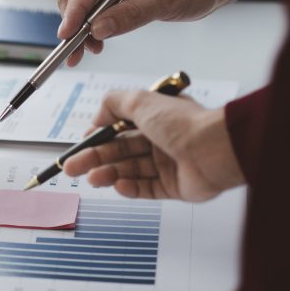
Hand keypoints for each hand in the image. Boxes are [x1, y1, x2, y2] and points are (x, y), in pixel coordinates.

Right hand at [55, 0, 262, 65]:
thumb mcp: (166, 0)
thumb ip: (130, 15)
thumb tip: (97, 29)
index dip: (75, 10)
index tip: (66, 34)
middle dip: (74, 23)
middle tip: (75, 52)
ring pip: (84, 2)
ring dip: (82, 28)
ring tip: (89, 51)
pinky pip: (96, 7)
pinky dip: (93, 26)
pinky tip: (99, 42)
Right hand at [62, 90, 243, 200]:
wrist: (216, 151)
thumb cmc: (185, 124)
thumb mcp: (142, 101)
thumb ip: (115, 103)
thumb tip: (98, 115)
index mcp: (157, 117)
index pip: (120, 127)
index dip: (99, 136)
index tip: (81, 144)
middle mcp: (162, 139)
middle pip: (121, 151)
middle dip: (96, 158)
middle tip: (74, 167)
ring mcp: (168, 164)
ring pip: (130, 170)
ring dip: (109, 174)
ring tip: (93, 178)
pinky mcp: (174, 186)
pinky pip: (147, 189)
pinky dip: (131, 188)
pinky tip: (118, 186)